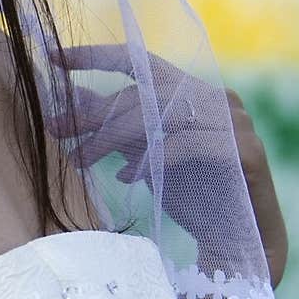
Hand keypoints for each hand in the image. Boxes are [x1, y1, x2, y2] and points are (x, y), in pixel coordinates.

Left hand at [45, 43, 287, 287]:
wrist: (238, 242)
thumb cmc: (190, 196)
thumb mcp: (143, 157)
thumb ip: (114, 129)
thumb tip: (65, 107)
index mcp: (192, 93)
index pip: (141, 62)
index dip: (95, 56)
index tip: (53, 58)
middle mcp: (216, 98)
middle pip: (143, 92)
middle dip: (93, 113)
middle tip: (56, 132)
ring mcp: (234, 121)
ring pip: (161, 114)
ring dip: (112, 137)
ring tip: (81, 160)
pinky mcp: (246, 150)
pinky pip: (187, 144)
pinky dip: (152, 158)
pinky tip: (126, 177)